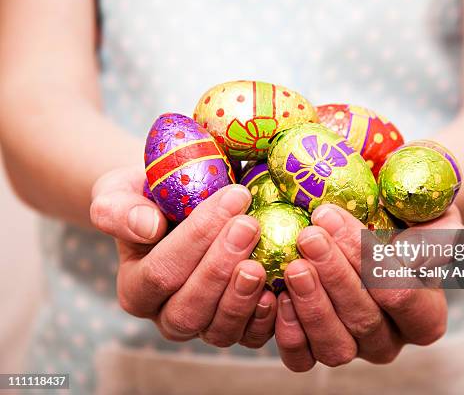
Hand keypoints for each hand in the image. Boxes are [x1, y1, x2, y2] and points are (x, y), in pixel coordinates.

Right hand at [90, 165, 276, 347]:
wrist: (182, 207)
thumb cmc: (151, 198)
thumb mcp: (121, 192)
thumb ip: (120, 210)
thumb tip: (146, 227)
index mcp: (135, 288)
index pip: (160, 272)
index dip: (196, 238)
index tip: (232, 197)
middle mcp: (166, 316)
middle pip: (188, 309)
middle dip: (220, 267)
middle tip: (249, 225)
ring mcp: (203, 326)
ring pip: (218, 330)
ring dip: (241, 297)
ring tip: (261, 261)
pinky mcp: (237, 329)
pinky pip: (250, 337)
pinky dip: (265, 320)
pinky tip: (277, 290)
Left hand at [275, 204, 461, 370]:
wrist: (368, 232)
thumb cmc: (403, 223)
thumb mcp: (432, 215)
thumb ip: (435, 232)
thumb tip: (411, 255)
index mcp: (425, 314)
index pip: (403, 295)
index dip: (368, 260)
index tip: (333, 217)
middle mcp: (390, 340)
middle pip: (365, 318)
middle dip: (334, 274)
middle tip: (309, 236)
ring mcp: (353, 350)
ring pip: (335, 346)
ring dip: (312, 304)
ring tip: (294, 265)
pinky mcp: (316, 354)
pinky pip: (302, 358)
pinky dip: (289, 331)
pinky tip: (279, 294)